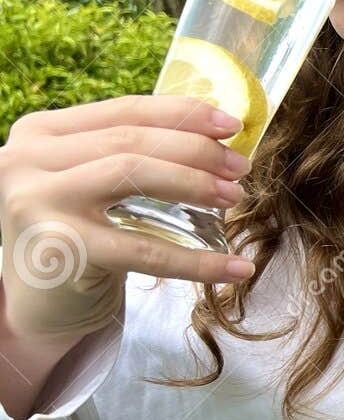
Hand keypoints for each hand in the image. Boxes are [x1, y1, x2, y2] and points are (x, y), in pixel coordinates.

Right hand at [0, 95, 256, 344]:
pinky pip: (143, 249)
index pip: (125, 111)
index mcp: (40, 132)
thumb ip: (130, 155)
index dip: (184, 113)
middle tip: (240, 167)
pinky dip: (197, 260)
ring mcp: (38, 201)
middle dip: (196, 150)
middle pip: (131, 140)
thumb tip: (219, 138)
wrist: (38, 308)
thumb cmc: (78, 237)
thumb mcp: (90, 184)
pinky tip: (236, 268)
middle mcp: (28, 159)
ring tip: (235, 197)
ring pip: (132, 173)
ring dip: (195, 183)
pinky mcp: (60, 248)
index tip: (232, 125)